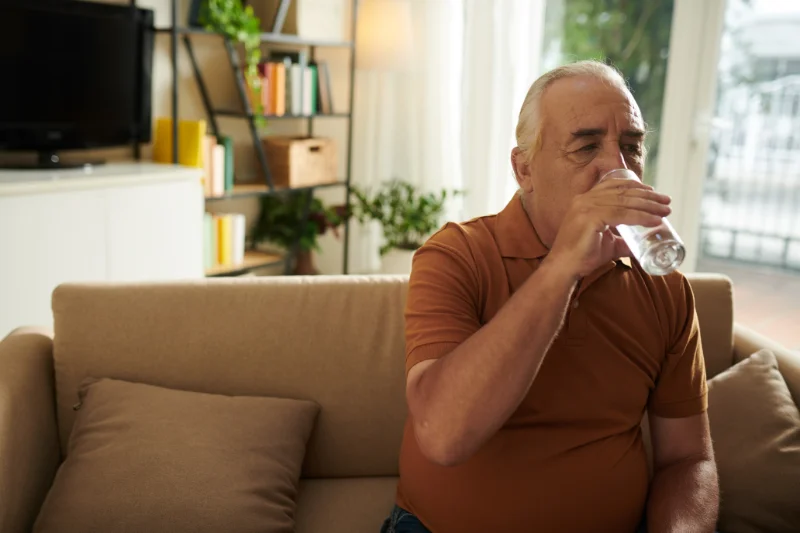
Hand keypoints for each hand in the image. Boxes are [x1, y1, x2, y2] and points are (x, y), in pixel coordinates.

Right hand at [548, 177, 670, 278]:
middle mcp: (585, 199)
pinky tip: (654, 221)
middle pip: (623, 192)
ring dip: (648, 206)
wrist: (565, 268)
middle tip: (667, 202)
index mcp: (586, 199)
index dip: (636, 186)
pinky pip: (621, 215)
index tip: (654, 193)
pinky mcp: (589, 218)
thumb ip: (623, 241)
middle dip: (648, 196)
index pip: (614, 185)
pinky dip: (640, 217)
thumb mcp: (608, 243)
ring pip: (624, 202)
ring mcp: (586, 207)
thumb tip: (643, 245)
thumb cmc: (583, 256)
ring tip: (665, 211)